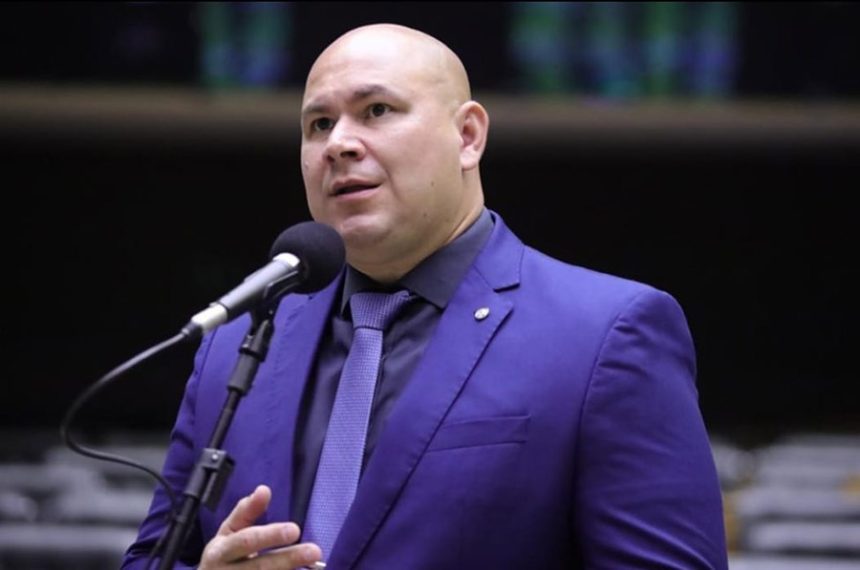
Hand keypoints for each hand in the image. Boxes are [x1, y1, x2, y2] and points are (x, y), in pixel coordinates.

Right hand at [198, 485, 321, 568]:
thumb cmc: (223, 556)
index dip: (271, 535)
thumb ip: (246, 511)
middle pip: (260, 567)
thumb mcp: (228, 532)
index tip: (295, 529)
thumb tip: (264, 489)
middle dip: (288, 559)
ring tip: (314, 565)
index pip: (247, 541)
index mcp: (220, 552)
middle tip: (314, 551)